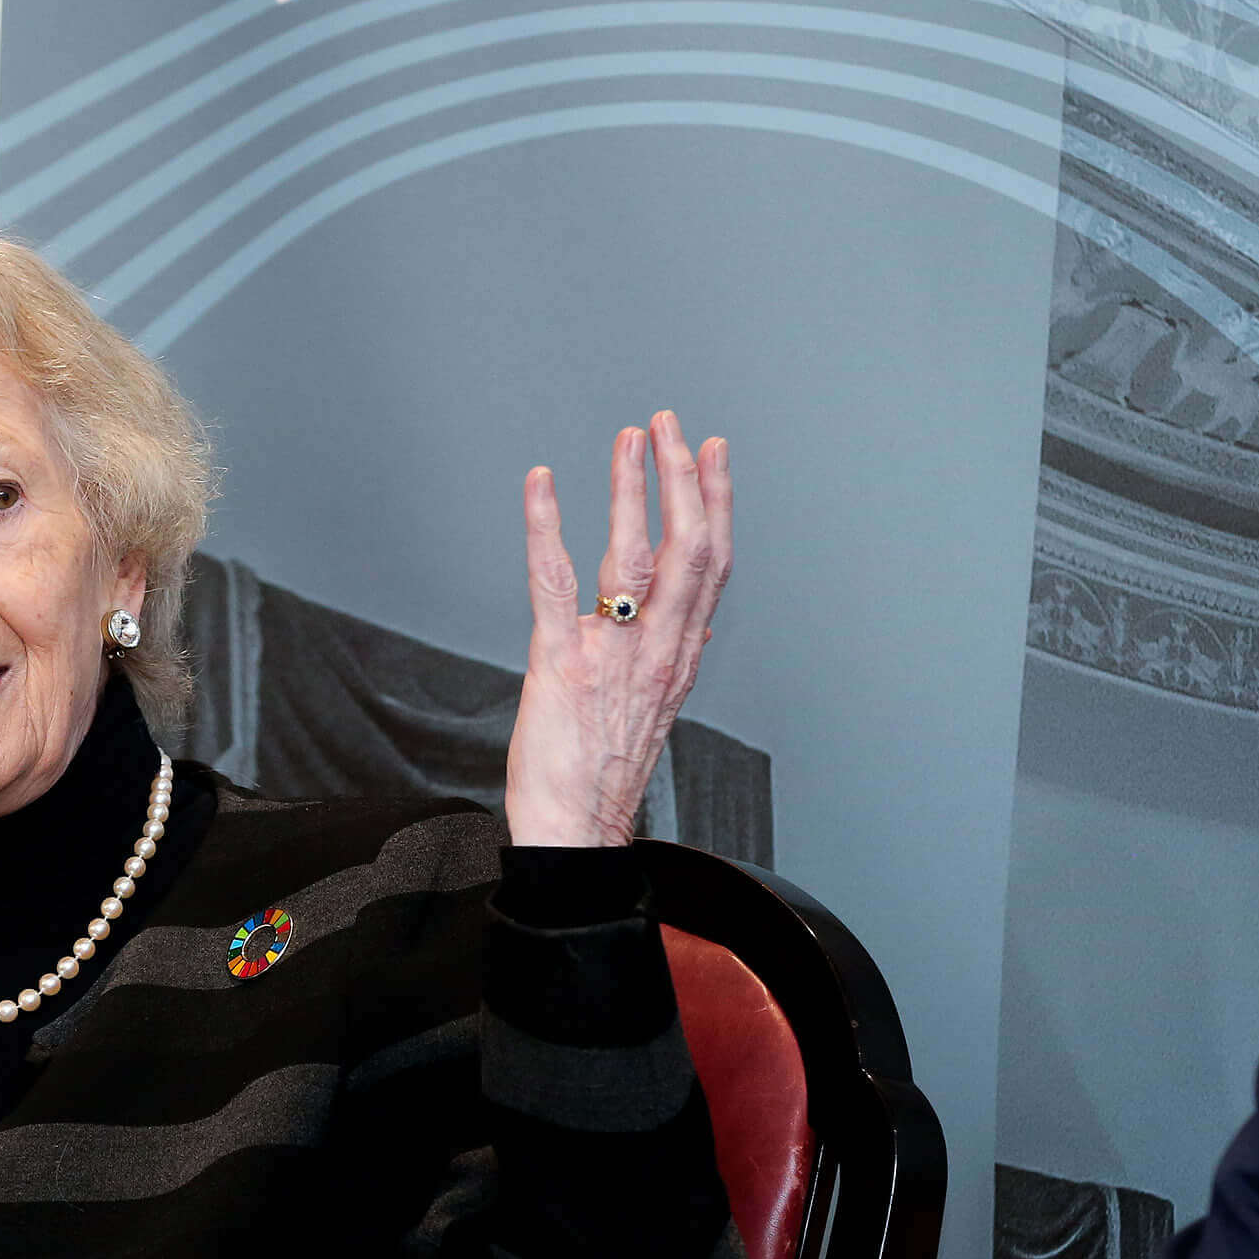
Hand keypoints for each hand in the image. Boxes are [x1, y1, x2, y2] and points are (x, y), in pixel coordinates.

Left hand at [504, 412, 733, 848]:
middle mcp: (657, 651)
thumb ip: (678, 662)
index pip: (714, 567)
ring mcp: (610, 654)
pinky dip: (546, 526)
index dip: (717, 504)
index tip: (714, 455)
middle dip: (682, 479)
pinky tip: (541, 483)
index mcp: (680, 658)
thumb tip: (700, 633)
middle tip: (670, 426)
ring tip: (628, 439)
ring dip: (630, 489)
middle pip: (688, 551)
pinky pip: (554, 582)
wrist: (574, 832)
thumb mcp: (659, 711)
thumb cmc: (604, 774)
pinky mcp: (558, 662)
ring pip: (634, 557)